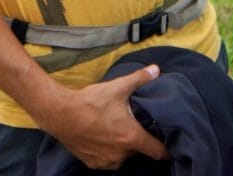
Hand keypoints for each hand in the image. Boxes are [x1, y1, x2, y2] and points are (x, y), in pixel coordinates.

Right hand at [36, 65, 168, 170]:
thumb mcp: (118, 87)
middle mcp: (120, 154)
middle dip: (139, 139)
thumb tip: (156, 69)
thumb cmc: (91, 102)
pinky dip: (109, 151)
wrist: (62, 114)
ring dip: (123, 145)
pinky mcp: (93, 163)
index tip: (171, 147)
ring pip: (123, 156)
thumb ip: (139, 78)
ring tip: (117, 128)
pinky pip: (108, 160)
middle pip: (138, 150)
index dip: (165, 150)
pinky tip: (104, 135)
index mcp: (130, 137)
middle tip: (136, 125)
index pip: (156, 151)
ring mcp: (106, 161)